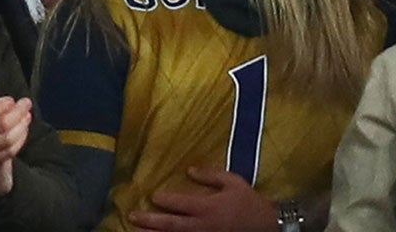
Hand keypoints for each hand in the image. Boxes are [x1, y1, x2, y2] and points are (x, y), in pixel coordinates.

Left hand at [126, 166, 277, 231]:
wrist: (263, 226)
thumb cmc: (247, 202)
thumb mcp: (234, 182)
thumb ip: (211, 176)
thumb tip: (190, 170)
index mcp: (207, 207)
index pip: (180, 203)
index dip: (164, 200)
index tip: (153, 195)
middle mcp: (200, 225)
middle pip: (169, 224)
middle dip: (148, 220)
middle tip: (132, 216)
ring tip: (136, 230)